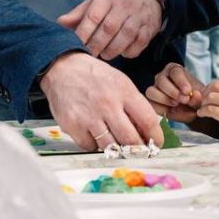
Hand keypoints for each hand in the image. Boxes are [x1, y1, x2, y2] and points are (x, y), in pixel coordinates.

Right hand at [39, 51, 163, 150]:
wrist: (61, 68)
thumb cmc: (93, 76)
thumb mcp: (119, 81)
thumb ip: (134, 104)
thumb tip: (146, 132)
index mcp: (123, 90)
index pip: (148, 121)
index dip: (155, 137)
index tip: (156, 144)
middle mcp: (107, 104)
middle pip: (131, 140)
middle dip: (138, 149)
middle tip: (138, 151)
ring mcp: (89, 116)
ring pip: (112, 147)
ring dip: (116, 148)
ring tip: (114, 140)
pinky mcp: (73, 125)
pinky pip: (90, 147)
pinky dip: (94, 144)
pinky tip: (94, 133)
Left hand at [57, 0, 162, 60]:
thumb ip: (80, 13)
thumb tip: (61, 23)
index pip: (93, 16)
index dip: (84, 32)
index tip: (76, 44)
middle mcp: (124, 5)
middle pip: (108, 28)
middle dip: (96, 44)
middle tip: (89, 54)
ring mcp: (139, 16)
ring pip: (125, 36)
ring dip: (112, 50)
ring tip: (104, 55)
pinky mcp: (149, 27)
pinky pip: (140, 43)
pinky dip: (129, 51)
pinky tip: (122, 52)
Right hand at [146, 62, 204, 122]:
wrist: (192, 110)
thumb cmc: (195, 99)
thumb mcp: (200, 98)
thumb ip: (198, 97)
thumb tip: (194, 95)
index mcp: (175, 70)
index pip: (175, 72)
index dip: (181, 81)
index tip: (188, 91)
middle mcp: (162, 77)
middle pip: (161, 80)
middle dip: (173, 92)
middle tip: (184, 100)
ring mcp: (154, 89)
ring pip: (151, 91)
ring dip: (164, 99)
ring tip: (176, 105)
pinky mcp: (151, 102)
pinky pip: (151, 104)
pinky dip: (160, 109)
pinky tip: (170, 111)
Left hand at [196, 78, 218, 157]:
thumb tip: (218, 89)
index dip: (212, 87)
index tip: (208, 93)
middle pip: (216, 86)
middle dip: (206, 93)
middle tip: (202, 101)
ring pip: (212, 97)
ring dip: (204, 103)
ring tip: (203, 108)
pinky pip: (211, 110)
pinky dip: (204, 112)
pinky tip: (203, 115)